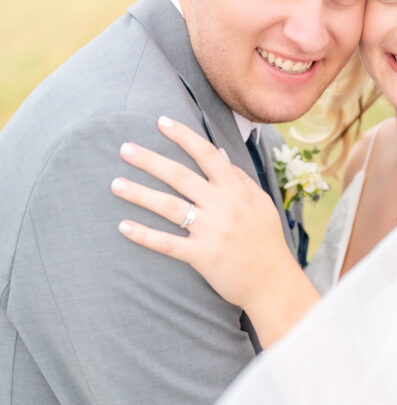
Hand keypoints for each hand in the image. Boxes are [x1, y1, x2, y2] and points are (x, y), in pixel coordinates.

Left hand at [110, 116, 292, 312]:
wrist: (273, 282)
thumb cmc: (266, 240)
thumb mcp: (260, 202)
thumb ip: (239, 178)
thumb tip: (219, 154)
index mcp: (236, 189)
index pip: (206, 154)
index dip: (183, 136)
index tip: (161, 122)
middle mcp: (222, 205)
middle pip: (179, 176)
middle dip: (150, 160)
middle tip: (124, 149)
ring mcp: (211, 231)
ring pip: (169, 206)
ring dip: (140, 194)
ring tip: (115, 184)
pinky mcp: (202, 256)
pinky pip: (167, 243)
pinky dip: (144, 235)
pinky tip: (124, 226)